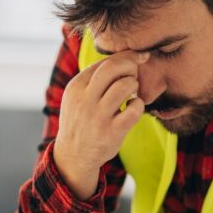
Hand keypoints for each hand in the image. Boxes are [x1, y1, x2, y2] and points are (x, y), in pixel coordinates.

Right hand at [53, 50, 150, 200]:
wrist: (74, 155)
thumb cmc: (81, 121)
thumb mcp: (76, 97)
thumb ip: (92, 79)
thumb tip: (123, 57)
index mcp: (75, 87)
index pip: (103, 62)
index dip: (124, 57)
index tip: (135, 58)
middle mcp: (84, 100)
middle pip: (112, 67)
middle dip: (130, 65)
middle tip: (135, 72)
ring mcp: (97, 116)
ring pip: (125, 85)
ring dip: (134, 85)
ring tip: (131, 92)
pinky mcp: (111, 132)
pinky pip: (134, 109)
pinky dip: (138, 105)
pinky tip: (133, 108)